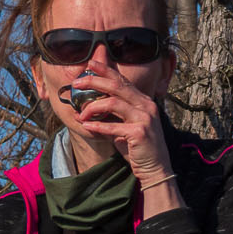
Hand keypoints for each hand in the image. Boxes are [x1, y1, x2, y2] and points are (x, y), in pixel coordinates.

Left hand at [68, 67, 174, 183]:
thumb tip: (81, 114)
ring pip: (113, 103)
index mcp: (143, 101)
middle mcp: (146, 106)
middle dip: (94, 81)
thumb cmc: (138, 149)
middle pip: (116, 86)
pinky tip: (86, 126)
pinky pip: (112, 126)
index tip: (90, 64)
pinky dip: (97, 126)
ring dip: (92, 107)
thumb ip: (107, 119)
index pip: (122, 81)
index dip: (106, 70)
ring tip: (81, 114)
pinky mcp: (139, 133)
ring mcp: (144, 118)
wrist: (156, 169)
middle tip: (76, 83)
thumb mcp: (123, 129)